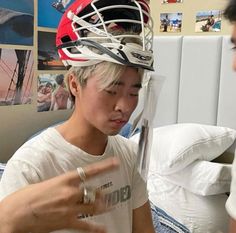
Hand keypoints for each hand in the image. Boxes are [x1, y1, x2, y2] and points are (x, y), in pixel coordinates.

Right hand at [0, 157, 118, 232]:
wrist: (16, 214)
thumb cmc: (27, 196)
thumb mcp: (47, 183)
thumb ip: (62, 184)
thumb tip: (71, 186)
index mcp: (65, 180)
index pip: (90, 171)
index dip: (105, 167)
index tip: (116, 163)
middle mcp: (70, 193)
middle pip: (94, 191)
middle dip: (101, 193)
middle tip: (105, 193)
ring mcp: (70, 208)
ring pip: (94, 206)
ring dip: (102, 206)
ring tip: (109, 205)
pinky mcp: (66, 222)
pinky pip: (86, 225)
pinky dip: (96, 228)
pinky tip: (104, 229)